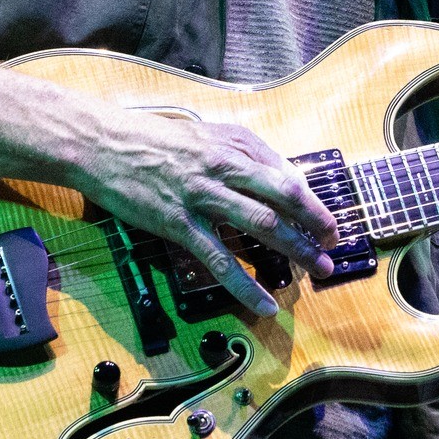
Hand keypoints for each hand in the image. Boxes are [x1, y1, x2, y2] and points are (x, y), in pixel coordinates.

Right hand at [78, 110, 339, 315]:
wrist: (104, 144)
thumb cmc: (154, 139)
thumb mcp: (206, 135)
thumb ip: (243, 153)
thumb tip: (280, 175)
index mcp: (234, 146)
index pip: (287, 174)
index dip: (313, 201)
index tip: (328, 221)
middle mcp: (225, 168)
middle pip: (285, 198)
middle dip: (315, 225)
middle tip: (334, 247)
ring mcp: (203, 197)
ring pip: (262, 226)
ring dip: (295, 250)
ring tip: (316, 270)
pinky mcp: (179, 224)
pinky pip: (220, 260)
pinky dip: (246, 285)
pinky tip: (265, 303)